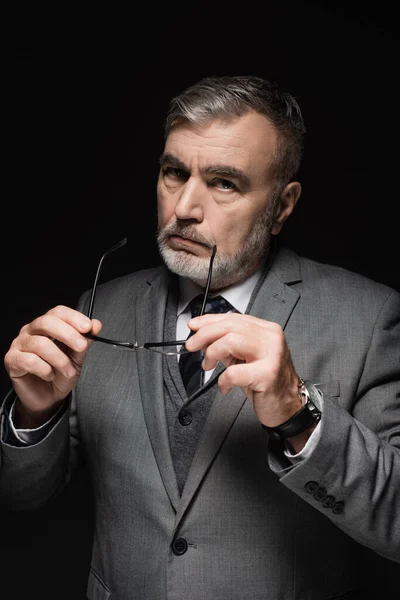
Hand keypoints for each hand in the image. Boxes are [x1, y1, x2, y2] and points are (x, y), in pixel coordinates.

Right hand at [4, 305, 101, 426]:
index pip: (59, 312)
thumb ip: (85, 341)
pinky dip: (44, 369)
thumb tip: (96, 325)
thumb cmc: (60, 374)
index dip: (74, 318)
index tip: (88, 327)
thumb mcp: (77, 357)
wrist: (48, 397)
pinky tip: (50, 375)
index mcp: (48, 325)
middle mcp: (31, 331)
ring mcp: (20, 344)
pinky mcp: (12, 360)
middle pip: (46, 322)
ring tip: (68, 370)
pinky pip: (29, 360)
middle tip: (81, 346)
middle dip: (68, 334)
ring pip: (40, 343)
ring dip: (59, 359)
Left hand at [186, 313, 301, 427]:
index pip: (234, 318)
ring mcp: (271, 354)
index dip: (210, 321)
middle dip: (204, 335)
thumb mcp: (245, 358)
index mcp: (266, 330)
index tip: (194, 326)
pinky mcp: (267, 374)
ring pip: (230, 342)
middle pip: (230, 326)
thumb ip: (227, 345)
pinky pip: (234, 372)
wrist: (288, 405)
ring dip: (212, 354)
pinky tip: (224, 386)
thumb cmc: (267, 382)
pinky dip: (223, 380)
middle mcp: (271, 338)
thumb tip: (203, 337)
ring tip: (208, 366)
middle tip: (191, 345)